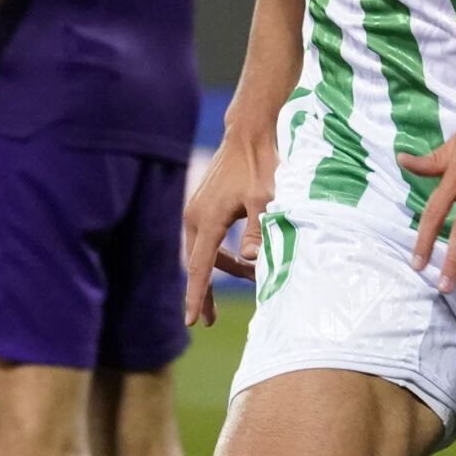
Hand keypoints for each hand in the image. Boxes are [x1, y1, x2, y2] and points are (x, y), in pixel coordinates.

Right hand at [182, 124, 276, 327]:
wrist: (248, 135)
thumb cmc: (260, 166)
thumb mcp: (264, 200)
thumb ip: (256, 230)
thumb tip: (249, 259)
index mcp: (208, 219)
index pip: (201, 267)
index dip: (197, 296)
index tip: (191, 320)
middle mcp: (195, 216)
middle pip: (199, 264)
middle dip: (205, 291)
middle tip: (210, 320)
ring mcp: (197, 209)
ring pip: (204, 251)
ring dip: (222, 269)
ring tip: (251, 278)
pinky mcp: (202, 205)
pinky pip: (206, 239)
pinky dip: (220, 253)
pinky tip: (239, 260)